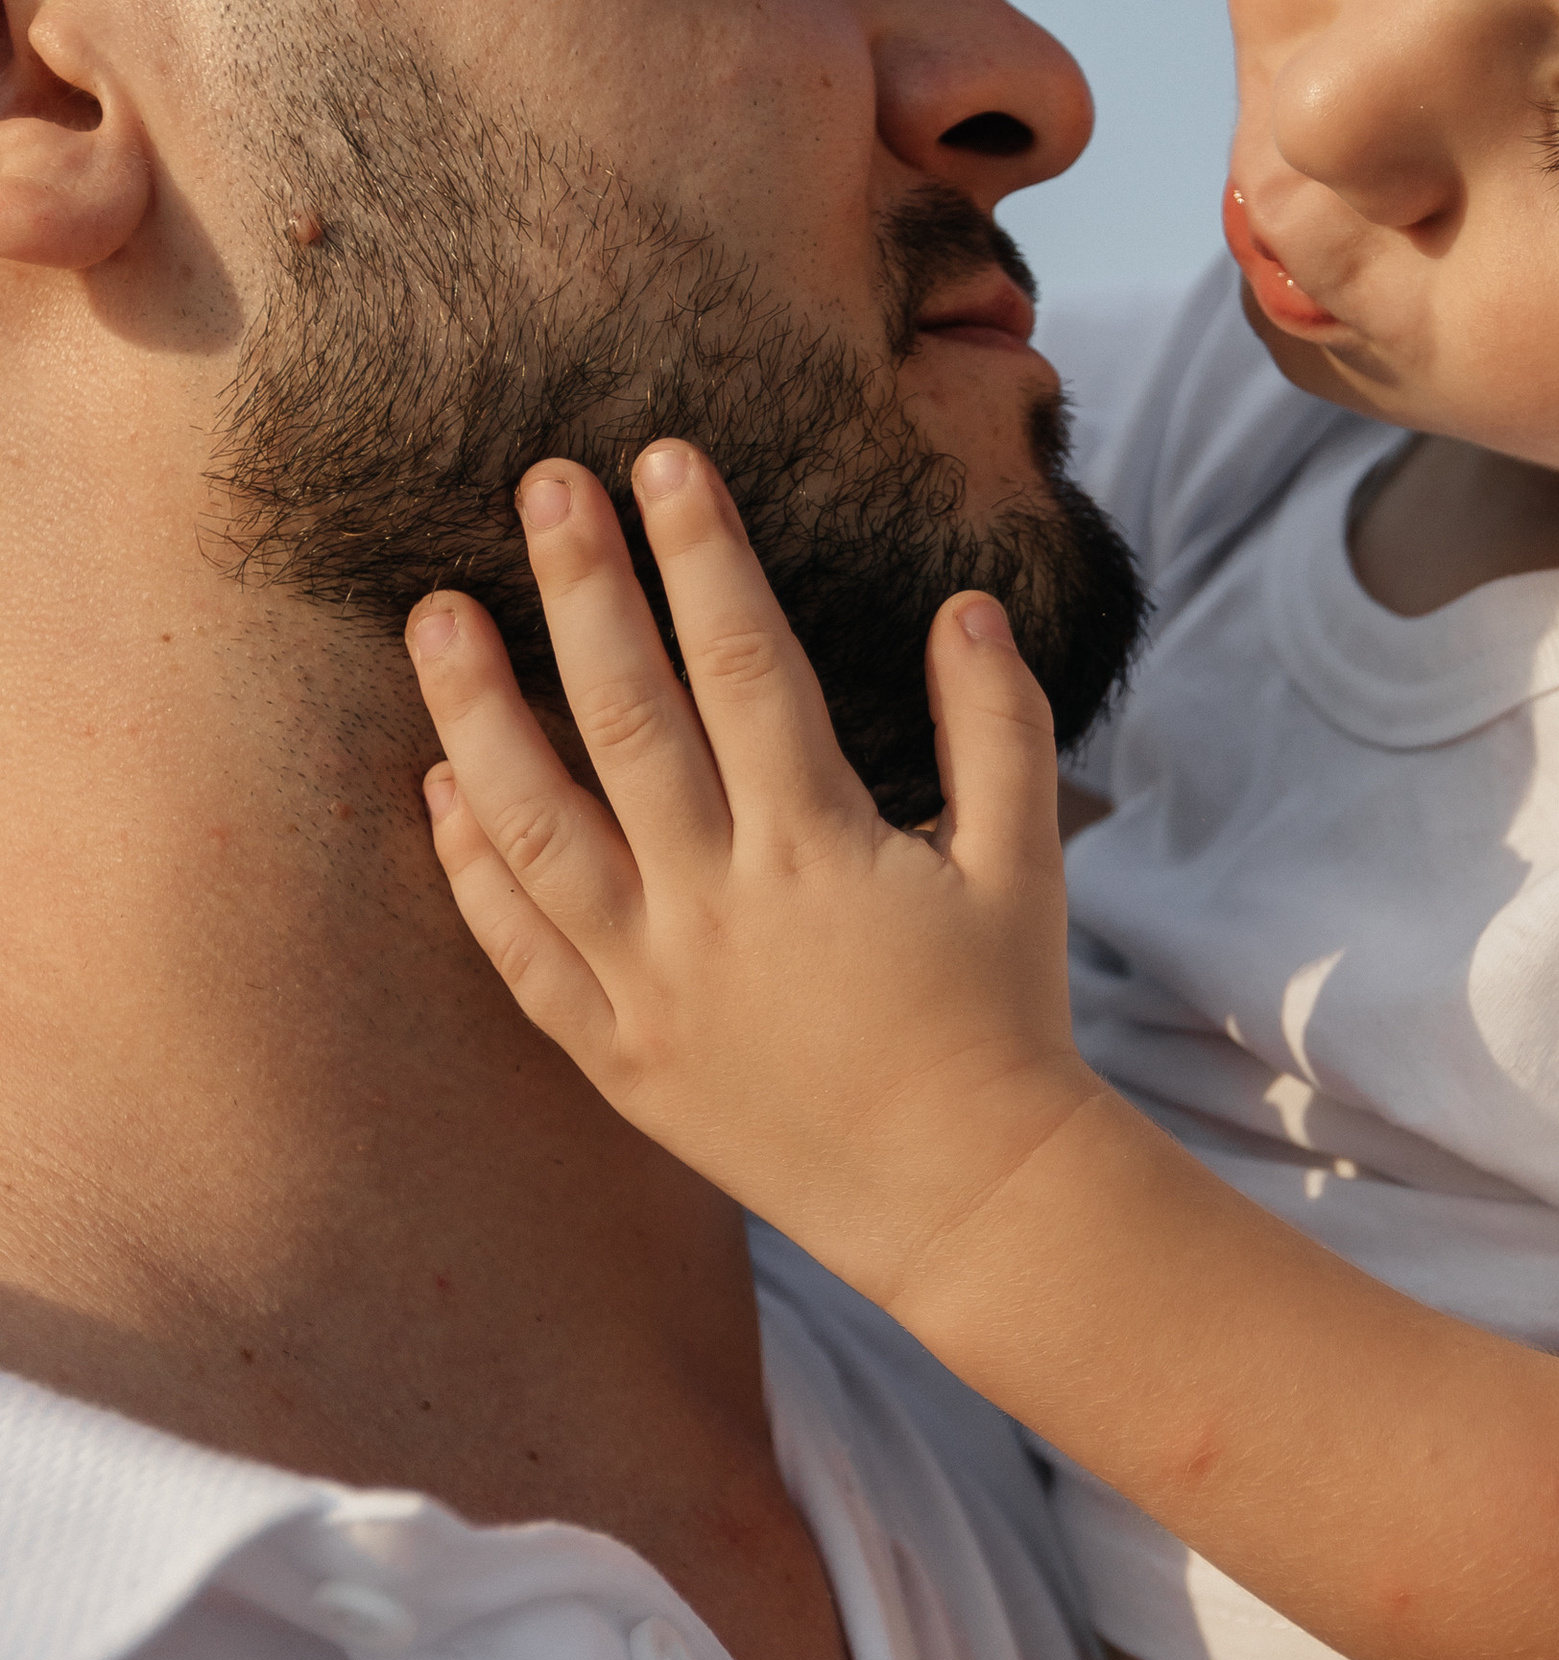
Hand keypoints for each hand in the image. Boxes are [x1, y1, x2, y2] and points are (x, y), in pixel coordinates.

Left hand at [404, 444, 1103, 1303]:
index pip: (744, 661)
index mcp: (820, 844)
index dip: (701, 553)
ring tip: (434, 615)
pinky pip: (520, 951)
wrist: (965, 1196)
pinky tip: (441, 787)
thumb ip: (998, 728)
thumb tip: (966, 606)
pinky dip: (473, 865)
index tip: (663, 462)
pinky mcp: (618, 1054)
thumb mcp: (1024, 864)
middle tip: (541, 484)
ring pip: (536, 822)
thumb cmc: (1002, 1021)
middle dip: (581, 586)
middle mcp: (720, 901)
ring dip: (477, 710)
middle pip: (626, 714)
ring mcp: (655, 981)